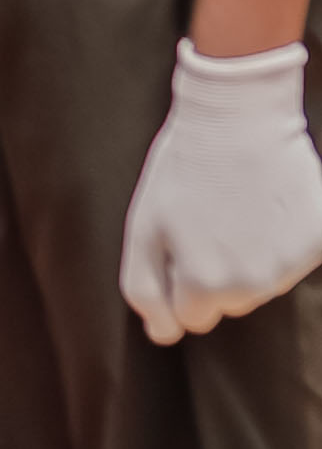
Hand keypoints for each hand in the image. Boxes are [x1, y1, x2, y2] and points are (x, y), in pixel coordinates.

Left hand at [119, 40, 321, 343]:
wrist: (239, 112)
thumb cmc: (185, 166)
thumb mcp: (144, 223)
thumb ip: (144, 287)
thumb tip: (164, 336)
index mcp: (204, 283)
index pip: (192, 315)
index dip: (181, 276)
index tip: (182, 238)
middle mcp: (252, 287)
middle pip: (230, 302)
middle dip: (216, 271)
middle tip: (210, 217)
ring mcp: (290, 267)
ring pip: (263, 284)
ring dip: (250, 256)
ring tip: (237, 205)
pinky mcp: (319, 244)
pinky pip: (295, 258)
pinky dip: (285, 239)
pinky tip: (270, 205)